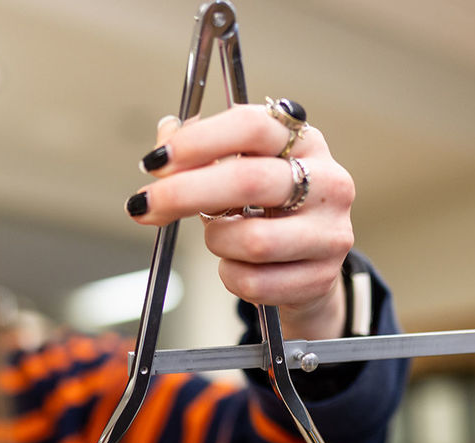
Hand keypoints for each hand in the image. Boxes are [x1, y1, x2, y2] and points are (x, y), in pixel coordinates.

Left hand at [126, 106, 353, 340]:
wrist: (309, 264)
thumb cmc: (268, 209)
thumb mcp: (239, 168)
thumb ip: (198, 151)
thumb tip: (165, 137)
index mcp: (304, 140)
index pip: (252, 126)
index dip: (198, 142)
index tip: (156, 161)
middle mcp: (328, 181)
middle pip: (249, 181)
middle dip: (185, 193)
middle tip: (145, 204)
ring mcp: (329, 232)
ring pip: (252, 240)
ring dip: (217, 241)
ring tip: (220, 238)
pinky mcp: (321, 277)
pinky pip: (254, 283)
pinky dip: (231, 277)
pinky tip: (240, 266)